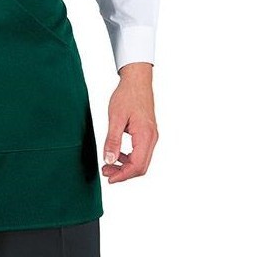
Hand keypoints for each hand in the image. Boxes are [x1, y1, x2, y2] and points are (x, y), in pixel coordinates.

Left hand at [101, 62, 157, 183]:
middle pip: (141, 167)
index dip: (122, 175)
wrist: (137, 80)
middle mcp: (152, 138)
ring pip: (142, 160)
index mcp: (145, 136)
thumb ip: (113, 140)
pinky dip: (130, 158)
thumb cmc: (126, 95)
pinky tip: (117, 154)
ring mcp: (152, 136)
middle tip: (106, 172)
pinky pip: (141, 152)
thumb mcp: (115, 117)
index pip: (137, 166)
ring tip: (108, 164)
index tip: (109, 178)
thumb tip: (109, 160)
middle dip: (123, 173)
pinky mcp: (148, 133)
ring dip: (126, 166)